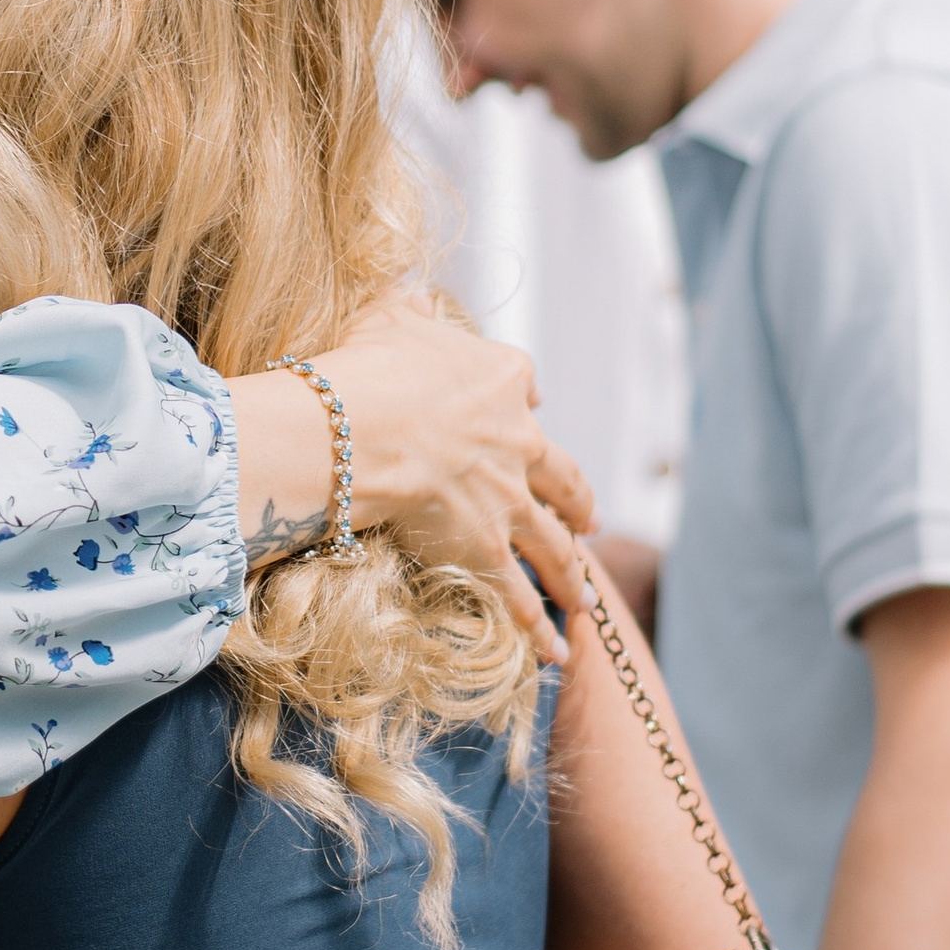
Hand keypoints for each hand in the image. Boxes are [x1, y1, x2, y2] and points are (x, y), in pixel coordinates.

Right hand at [320, 289, 593, 655]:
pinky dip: (540, 627)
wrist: (361, 425)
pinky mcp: (487, 547)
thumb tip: (408, 296)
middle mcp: (518, 440)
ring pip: (555, 542)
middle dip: (578, 498)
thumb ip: (405, 311)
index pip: (523, 388)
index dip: (523, 401)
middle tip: (589, 517)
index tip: (526, 410)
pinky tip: (559, 654)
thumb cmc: (364, 367)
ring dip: (572, 572)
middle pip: (562, 474)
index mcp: (498, 379)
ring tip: (586, 598)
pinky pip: (518, 595)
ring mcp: (508, 499)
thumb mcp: (387, 318)